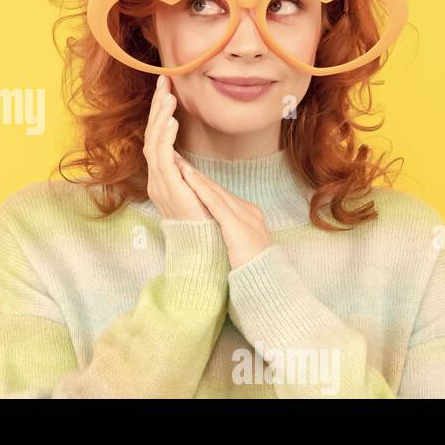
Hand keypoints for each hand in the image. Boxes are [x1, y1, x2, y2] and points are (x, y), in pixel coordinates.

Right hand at [143, 75, 208, 220]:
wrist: (205, 248)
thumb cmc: (204, 223)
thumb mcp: (194, 192)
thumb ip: (185, 175)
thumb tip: (181, 160)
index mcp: (162, 178)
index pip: (157, 139)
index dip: (160, 114)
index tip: (166, 91)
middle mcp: (157, 178)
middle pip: (151, 135)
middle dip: (157, 107)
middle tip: (163, 80)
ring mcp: (160, 183)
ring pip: (154, 142)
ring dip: (161, 117)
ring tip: (168, 96)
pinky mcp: (169, 187)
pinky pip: (162, 157)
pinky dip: (166, 137)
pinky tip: (172, 120)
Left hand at [173, 152, 272, 269]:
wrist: (268, 286)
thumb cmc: (253, 273)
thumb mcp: (241, 248)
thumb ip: (230, 234)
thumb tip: (216, 229)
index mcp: (250, 216)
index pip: (221, 196)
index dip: (201, 182)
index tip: (185, 169)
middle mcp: (249, 213)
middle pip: (217, 190)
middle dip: (195, 174)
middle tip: (176, 157)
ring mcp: (246, 219)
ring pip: (216, 193)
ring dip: (195, 176)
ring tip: (177, 162)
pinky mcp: (239, 229)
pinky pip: (216, 205)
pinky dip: (201, 190)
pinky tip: (188, 178)